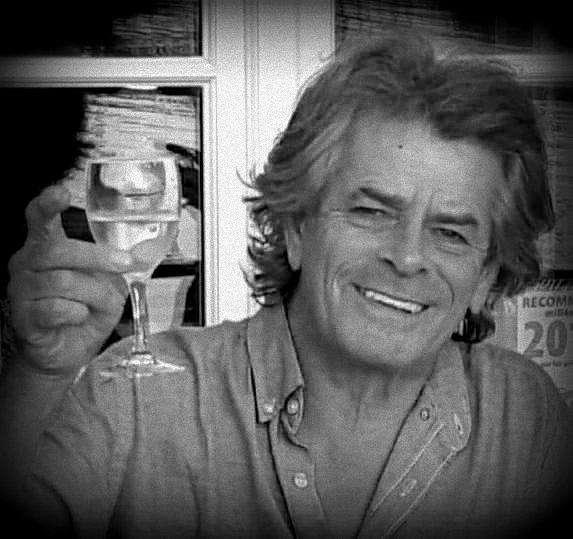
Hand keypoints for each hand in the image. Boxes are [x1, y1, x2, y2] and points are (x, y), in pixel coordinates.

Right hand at [7, 185, 133, 374]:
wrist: (68, 351)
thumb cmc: (84, 312)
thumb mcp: (108, 284)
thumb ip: (115, 265)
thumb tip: (140, 253)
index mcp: (46, 247)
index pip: (39, 218)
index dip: (47, 204)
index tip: (60, 192)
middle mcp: (27, 263)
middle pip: (58, 249)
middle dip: (97, 257)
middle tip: (124, 264)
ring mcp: (21, 289)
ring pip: (63, 281)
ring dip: (92, 294)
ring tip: (96, 305)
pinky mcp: (23, 316)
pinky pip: (57, 308)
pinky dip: (78, 314)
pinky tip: (78, 317)